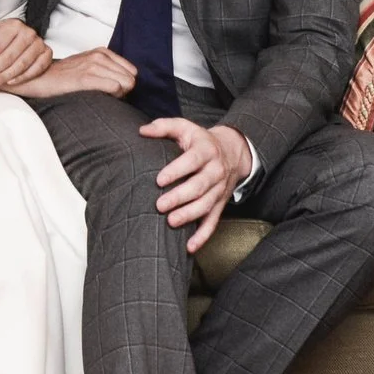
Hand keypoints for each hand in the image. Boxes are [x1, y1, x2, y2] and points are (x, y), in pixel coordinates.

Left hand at [0, 18, 50, 90]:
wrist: (16, 40)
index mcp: (13, 25)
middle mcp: (29, 33)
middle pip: (8, 57)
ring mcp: (40, 44)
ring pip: (21, 65)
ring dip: (4, 77)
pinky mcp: (47, 54)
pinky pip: (36, 69)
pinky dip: (23, 77)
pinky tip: (10, 83)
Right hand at [9, 47, 137, 99]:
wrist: (40, 78)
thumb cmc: (64, 76)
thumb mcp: (87, 65)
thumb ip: (106, 69)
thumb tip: (126, 83)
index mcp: (101, 52)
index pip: (132, 71)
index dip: (125, 83)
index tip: (115, 90)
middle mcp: (99, 56)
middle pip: (131, 79)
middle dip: (124, 90)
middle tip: (109, 95)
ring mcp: (92, 66)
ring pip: (126, 83)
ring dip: (119, 94)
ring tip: (103, 96)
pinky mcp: (85, 78)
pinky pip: (114, 87)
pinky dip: (112, 95)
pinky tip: (100, 97)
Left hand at [140, 119, 250, 251]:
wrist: (233, 151)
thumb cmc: (200, 141)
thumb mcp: (185, 127)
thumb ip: (163, 127)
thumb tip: (141, 131)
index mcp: (206, 150)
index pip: (192, 161)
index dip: (177, 170)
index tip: (159, 180)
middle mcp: (215, 171)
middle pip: (199, 186)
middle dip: (180, 197)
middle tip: (159, 205)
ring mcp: (219, 189)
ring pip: (206, 205)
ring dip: (189, 215)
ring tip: (171, 222)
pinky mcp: (220, 204)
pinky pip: (213, 222)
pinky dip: (203, 236)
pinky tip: (190, 247)